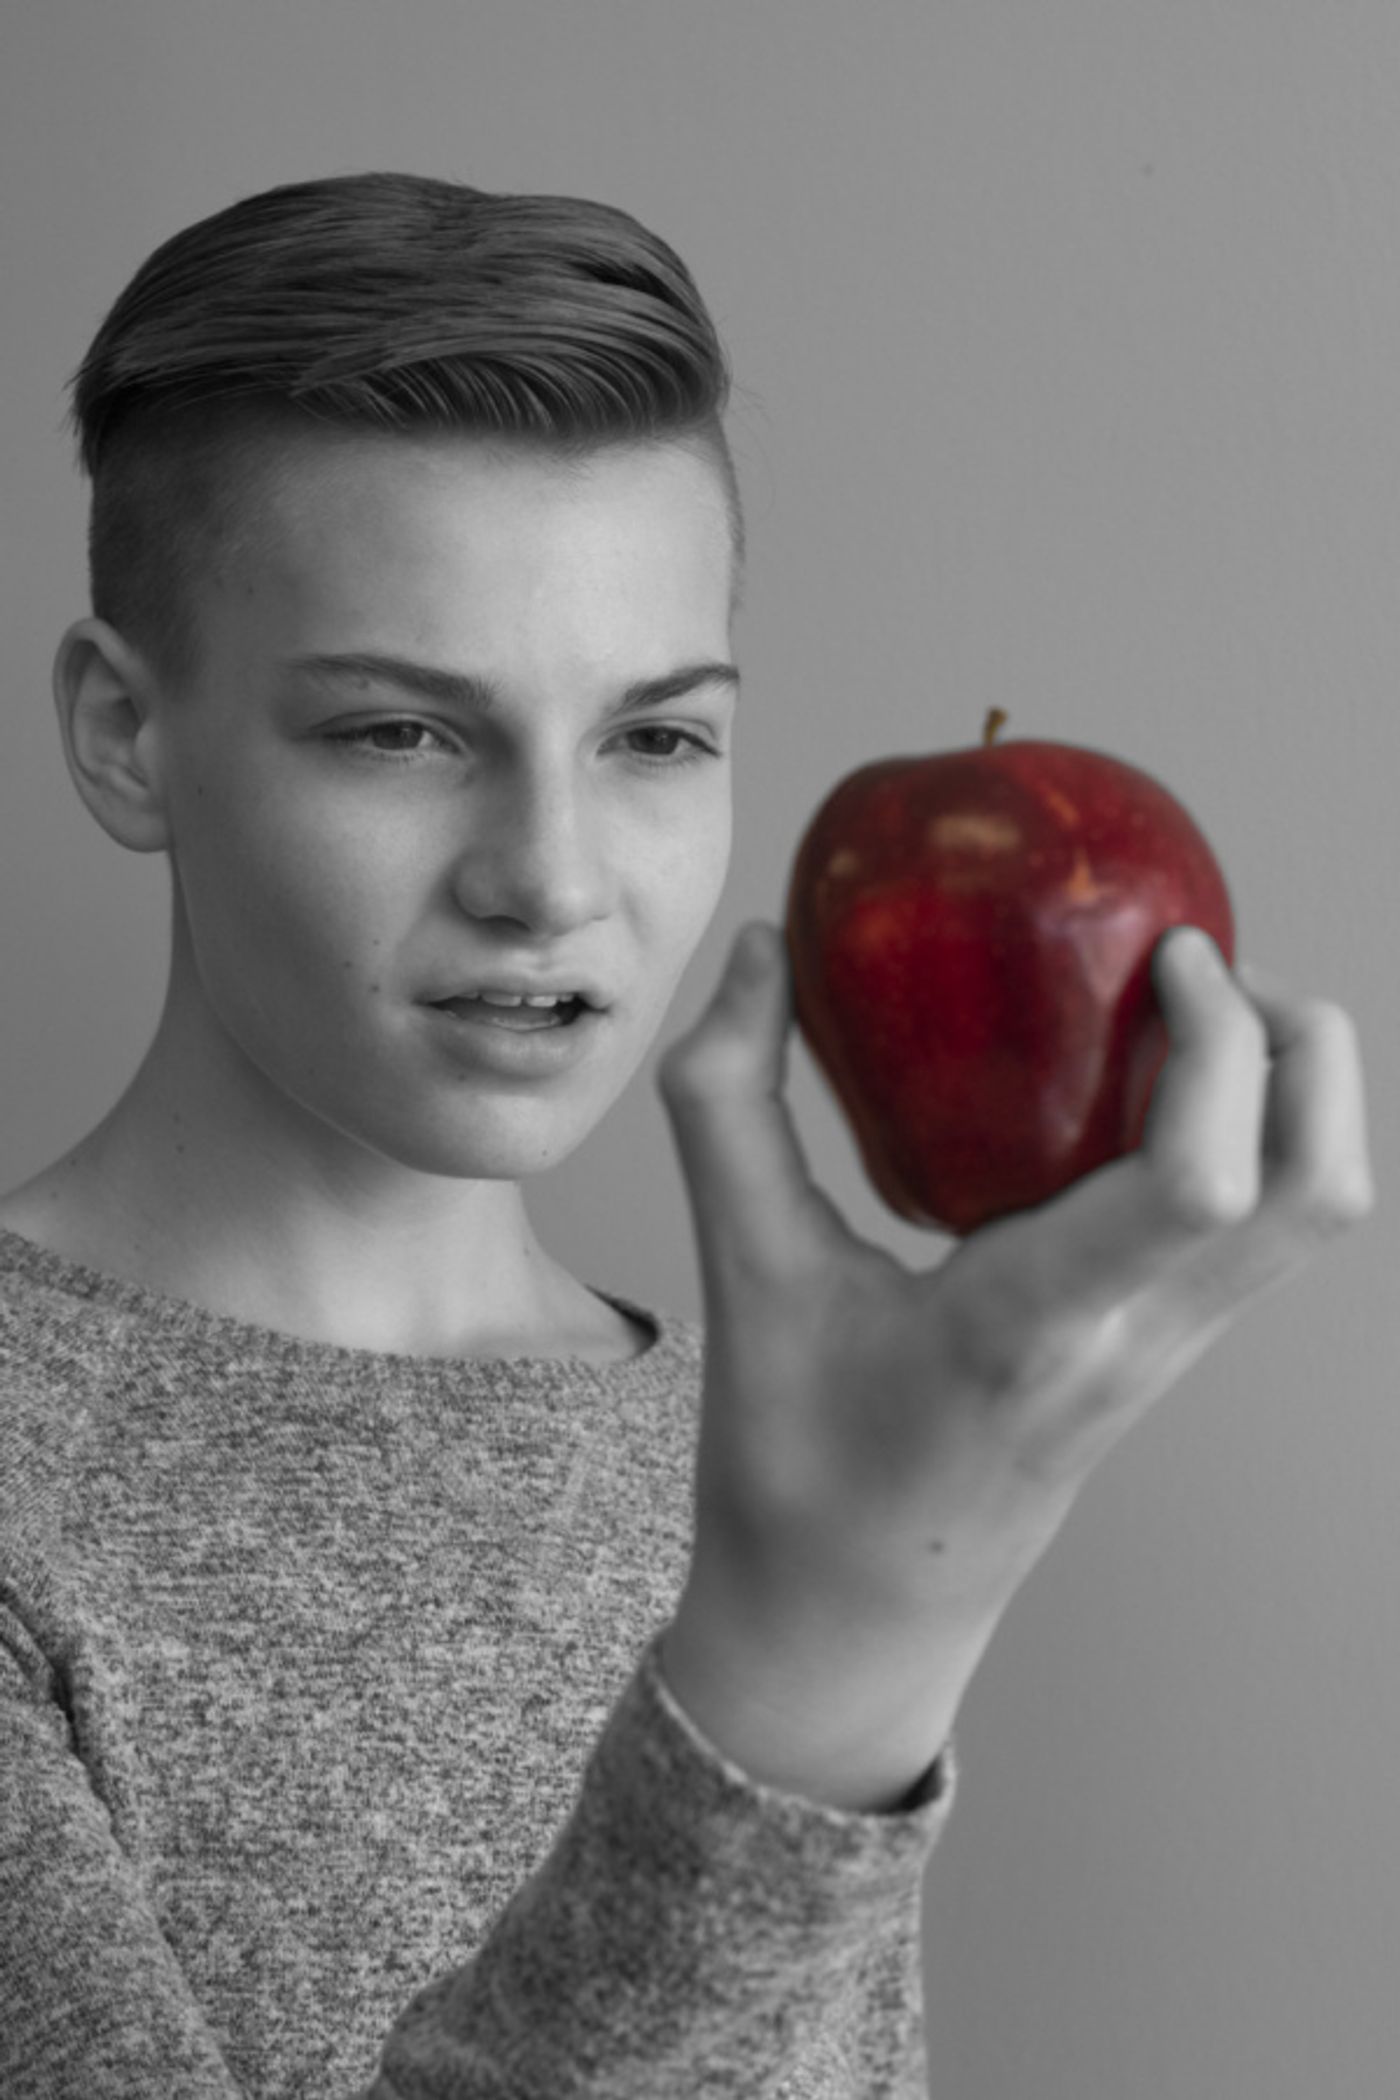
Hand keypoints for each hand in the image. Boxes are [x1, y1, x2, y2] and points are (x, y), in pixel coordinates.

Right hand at [656, 921, 1374, 1809]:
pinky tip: (1149, 1090)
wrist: (849, 1616)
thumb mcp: (743, 1277)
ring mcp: (1169, 1354)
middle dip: (1300, 1044)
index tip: (1159, 951)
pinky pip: (1271, 1229)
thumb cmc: (793, 1465)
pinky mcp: (1170, 1351)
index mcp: (1031, 1324)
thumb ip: (731, 1106)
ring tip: (1193, 1016)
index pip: (1201, 1184)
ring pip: (1324, 1213)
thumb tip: (757, 951)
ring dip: (1299, 1089)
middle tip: (1192, 969)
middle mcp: (1133, 1339)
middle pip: (1323, 1187)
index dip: (1219, 1042)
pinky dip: (1261, 1131)